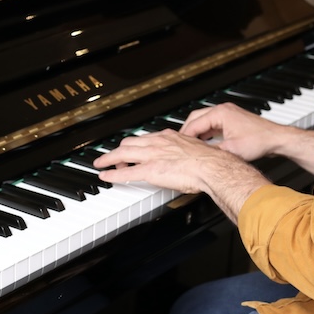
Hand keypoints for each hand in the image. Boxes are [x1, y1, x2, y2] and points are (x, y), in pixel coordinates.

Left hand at [93, 129, 266, 222]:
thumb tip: (186, 157)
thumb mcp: (195, 149)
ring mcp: (153, 156)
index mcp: (169, 137)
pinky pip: (125, 172)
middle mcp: (158, 143)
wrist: (212, 167)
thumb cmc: (209, 161)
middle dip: (118, 150)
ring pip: (123, 154)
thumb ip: (185, 151)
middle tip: (112, 156)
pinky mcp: (150, 171)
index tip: (131, 147)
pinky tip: (105, 176)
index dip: (135, 144)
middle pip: (129, 142)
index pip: (145, 137)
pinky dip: (112, 174)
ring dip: (109, 159)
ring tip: (101, 163)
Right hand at [180, 101, 284, 161]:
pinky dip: (206, 132)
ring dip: (197, 132)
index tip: (177, 146)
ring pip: (204, 120)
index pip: (194, 123)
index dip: (184, 136)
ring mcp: (228, 113)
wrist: (277, 139)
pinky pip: (213, 124)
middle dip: (187, 132)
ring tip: (189, 146)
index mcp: (220, 113)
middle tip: (180, 145)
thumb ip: (212, 152)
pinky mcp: (232, 119)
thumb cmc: (260, 141)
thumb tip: (198, 157)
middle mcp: (223, 110)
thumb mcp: (231, 151)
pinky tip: (204, 143)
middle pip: (196, 118)